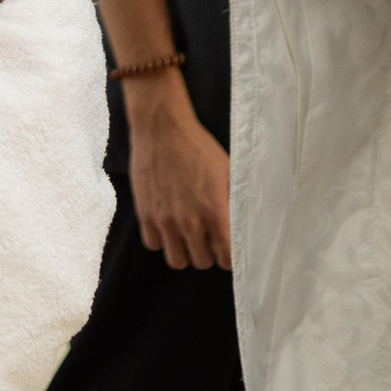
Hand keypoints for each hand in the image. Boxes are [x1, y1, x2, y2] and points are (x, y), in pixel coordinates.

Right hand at [125, 73, 230, 268]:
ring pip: (177, 260)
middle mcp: (190, 220)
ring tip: (188, 236)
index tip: (228, 249)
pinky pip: (153, 245)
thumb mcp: (227, 169)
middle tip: (208, 238)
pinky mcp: (145, 214)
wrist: (162, 128)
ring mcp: (165, 219)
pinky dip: (161, 240)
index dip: (230, 256)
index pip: (227, 257)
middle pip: (202, 262)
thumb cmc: (198, 146)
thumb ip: (235, 199)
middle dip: (208, 253)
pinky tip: (168, 225)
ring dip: (185, 251)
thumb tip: (246, 220)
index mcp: (215, 210)